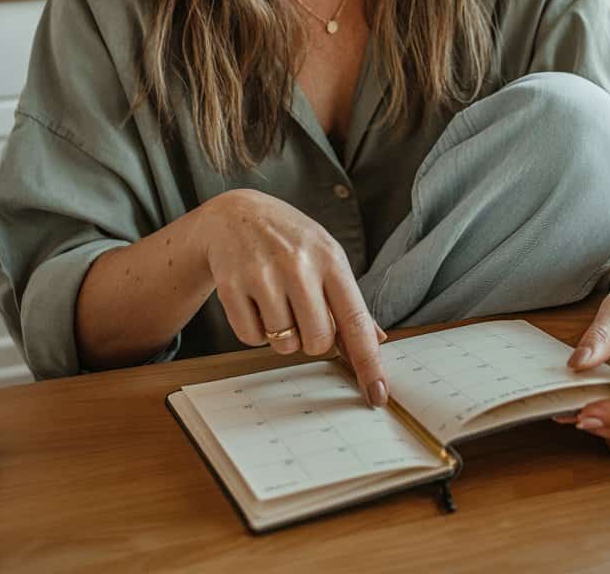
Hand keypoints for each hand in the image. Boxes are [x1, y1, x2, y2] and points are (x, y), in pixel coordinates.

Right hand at [203, 189, 388, 406]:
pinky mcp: (231, 285)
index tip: (377, 394)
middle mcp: (298, 265)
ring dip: (283, 335)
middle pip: (318, 341)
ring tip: (277, 301)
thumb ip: (348, 300)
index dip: (368, 361)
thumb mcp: (325, 255)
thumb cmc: (289, 240)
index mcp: (330, 258)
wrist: (235, 214)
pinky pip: (250, 339)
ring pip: (284, 343)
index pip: (355, 319)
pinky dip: (254, 330)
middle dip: (313, 340)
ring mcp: (263, 274)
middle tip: (303, 315)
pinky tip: (254, 300)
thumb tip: (377, 340)